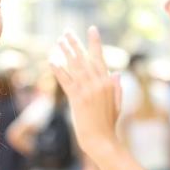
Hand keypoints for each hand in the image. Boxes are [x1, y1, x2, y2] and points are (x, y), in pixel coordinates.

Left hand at [50, 27, 122, 158]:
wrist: (102, 140)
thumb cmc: (109, 125)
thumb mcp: (117, 105)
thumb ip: (117, 89)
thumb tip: (117, 75)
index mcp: (108, 83)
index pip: (100, 58)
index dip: (95, 43)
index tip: (91, 29)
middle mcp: (99, 84)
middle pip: (85, 59)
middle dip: (75, 44)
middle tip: (67, 32)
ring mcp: (88, 91)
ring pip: (75, 66)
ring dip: (66, 52)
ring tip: (59, 41)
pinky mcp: (77, 99)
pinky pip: (66, 81)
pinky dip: (58, 70)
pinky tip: (52, 60)